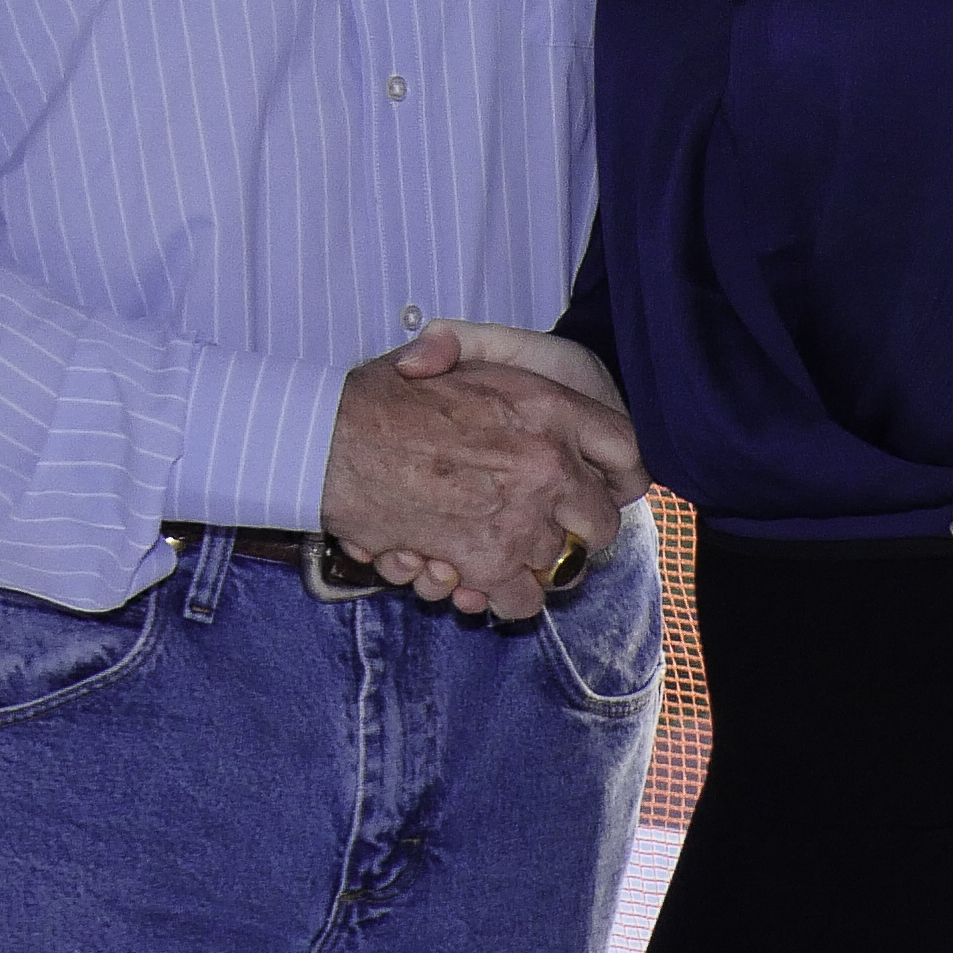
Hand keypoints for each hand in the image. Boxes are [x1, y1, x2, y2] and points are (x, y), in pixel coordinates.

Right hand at [318, 326, 642, 619]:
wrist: (326, 437)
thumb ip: (506, 367)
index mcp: (548, 405)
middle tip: (548, 527)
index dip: (620, 473)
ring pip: (560, 565)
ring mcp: (520, 517)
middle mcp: (547, 463)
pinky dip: (502, 598)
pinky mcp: (485, 561)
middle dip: (578, 530)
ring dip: (532, 564)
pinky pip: (521, 599)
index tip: (604, 485)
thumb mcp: (454, 353)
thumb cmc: (384, 394)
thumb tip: (526, 385)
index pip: (626, 448)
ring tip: (497, 550)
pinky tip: (477, 579)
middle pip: (603, 520)